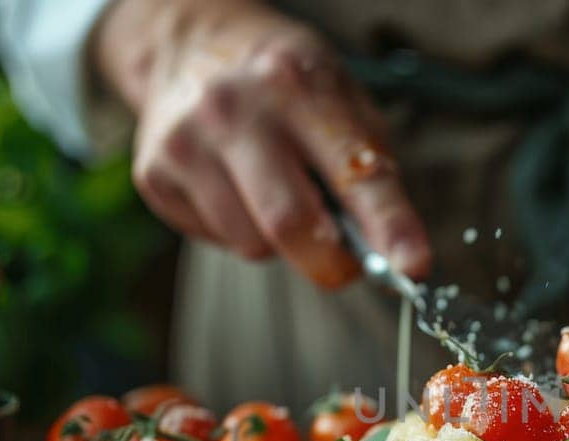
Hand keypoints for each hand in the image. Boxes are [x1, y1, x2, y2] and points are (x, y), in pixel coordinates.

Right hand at [95, 0, 429, 286]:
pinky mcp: (154, 175)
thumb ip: (371, 168)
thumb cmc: (285, 84)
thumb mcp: (341, 97)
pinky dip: (241, 232)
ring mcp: (187, 143)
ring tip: (277, 195)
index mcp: (299, 85)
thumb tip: (394, 254)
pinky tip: (236, 189)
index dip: (390, 226)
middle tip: (346, 264)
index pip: (354, 170)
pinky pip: (218, 240)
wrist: (191, 46)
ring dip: (280, 243)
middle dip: (330, 262)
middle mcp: (235, 110)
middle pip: (291, 224)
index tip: (413, 266)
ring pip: (253, 244)